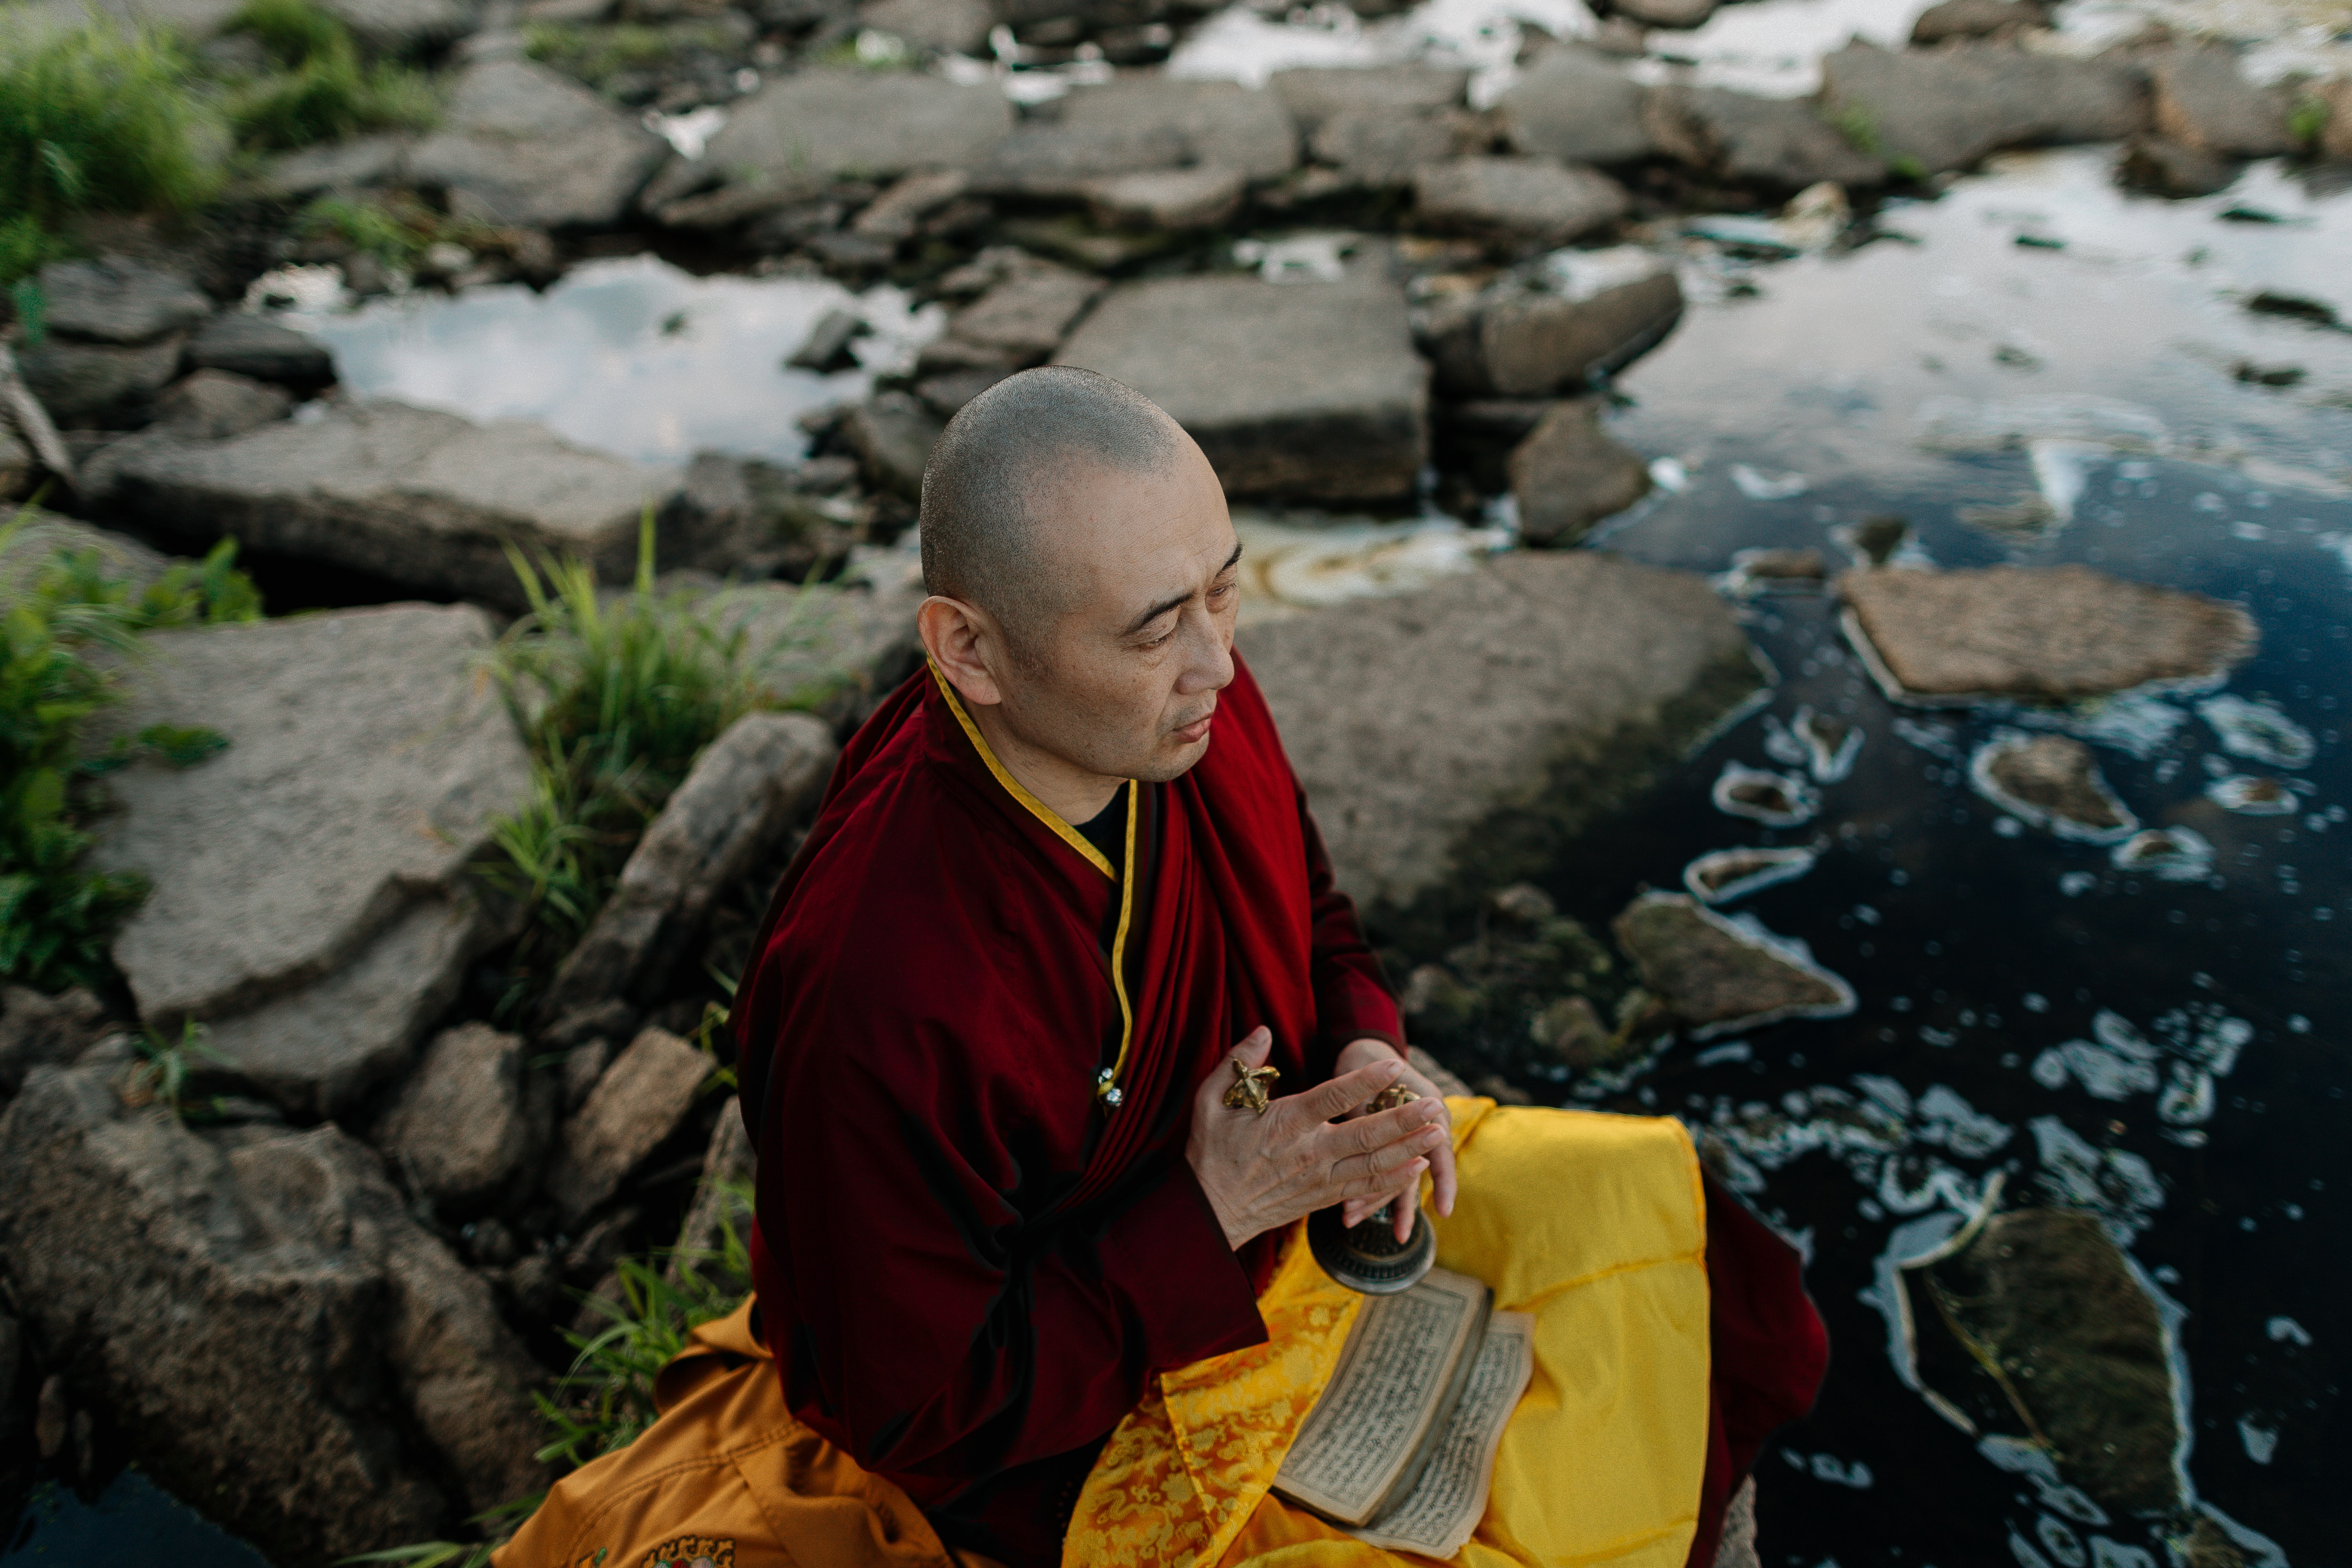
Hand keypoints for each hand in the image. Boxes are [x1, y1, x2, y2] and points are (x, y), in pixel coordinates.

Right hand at [1185, 1027, 1451, 1250]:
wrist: (1209, 1210)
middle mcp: (1308, 1153)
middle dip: (1404, 1119)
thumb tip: (1263, 1030)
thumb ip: (1238, 1064)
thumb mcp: (1211, 1101)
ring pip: (1373, 1164)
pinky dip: (1394, 1178)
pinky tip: (1417, 1166)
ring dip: (1409, 1148)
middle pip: (1365, 1135)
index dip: (1365, 1080)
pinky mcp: (1324, 1198)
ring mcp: (1319, 1179)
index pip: (1332, 1097)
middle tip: (1434, 1103)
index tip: (1394, 1064)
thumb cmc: (1211, 1151)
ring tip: (1438, 1131)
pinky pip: (1366, 1187)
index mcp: (1285, 1124)